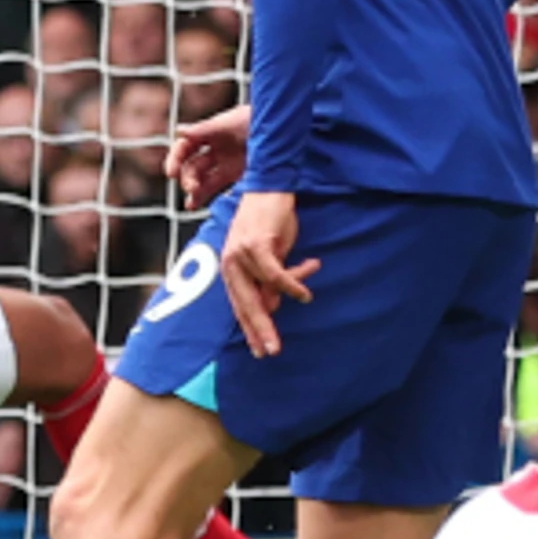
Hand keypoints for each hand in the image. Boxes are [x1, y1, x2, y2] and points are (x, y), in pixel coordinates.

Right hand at [166, 105, 250, 207]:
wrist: (286, 128)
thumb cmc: (258, 118)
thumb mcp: (231, 122)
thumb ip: (206, 128)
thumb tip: (179, 130)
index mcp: (210, 132)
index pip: (185, 146)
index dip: (175, 158)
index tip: (172, 172)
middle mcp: (215, 148)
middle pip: (191, 165)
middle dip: (187, 177)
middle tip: (191, 187)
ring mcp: (225, 163)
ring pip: (201, 179)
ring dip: (193, 189)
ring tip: (191, 201)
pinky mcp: (235, 175)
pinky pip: (215, 187)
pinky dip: (203, 196)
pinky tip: (194, 205)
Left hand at [218, 189, 319, 358]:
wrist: (271, 186)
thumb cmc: (271, 221)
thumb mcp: (270, 256)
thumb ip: (267, 282)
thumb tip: (273, 307)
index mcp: (231, 268)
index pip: (239, 307)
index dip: (250, 329)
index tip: (259, 350)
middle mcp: (230, 263)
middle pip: (245, 306)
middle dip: (260, 330)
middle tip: (271, 352)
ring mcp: (241, 254)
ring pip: (267, 288)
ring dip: (291, 291)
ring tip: (307, 297)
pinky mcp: (256, 245)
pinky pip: (276, 274)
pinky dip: (292, 285)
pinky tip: (305, 294)